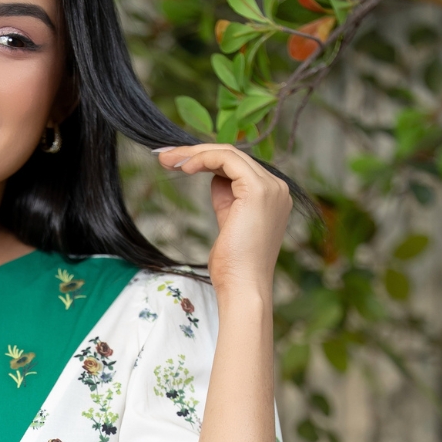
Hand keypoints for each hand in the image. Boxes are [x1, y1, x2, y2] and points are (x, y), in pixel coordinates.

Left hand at [154, 144, 291, 297]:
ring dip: (194, 153)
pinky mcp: (258, 190)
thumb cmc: (233, 267)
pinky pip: (227, 160)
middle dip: (195, 153)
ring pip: (229, 154)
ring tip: (168, 160)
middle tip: (165, 157)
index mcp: (272, 197)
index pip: (237, 167)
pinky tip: (184, 167)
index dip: (206, 160)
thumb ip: (226, 200)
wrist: (243, 288)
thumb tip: (214, 178)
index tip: (177, 163)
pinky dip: (203, 158)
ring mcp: (271, 188)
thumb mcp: (228, 224)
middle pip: (233, 157)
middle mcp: (276, 188)